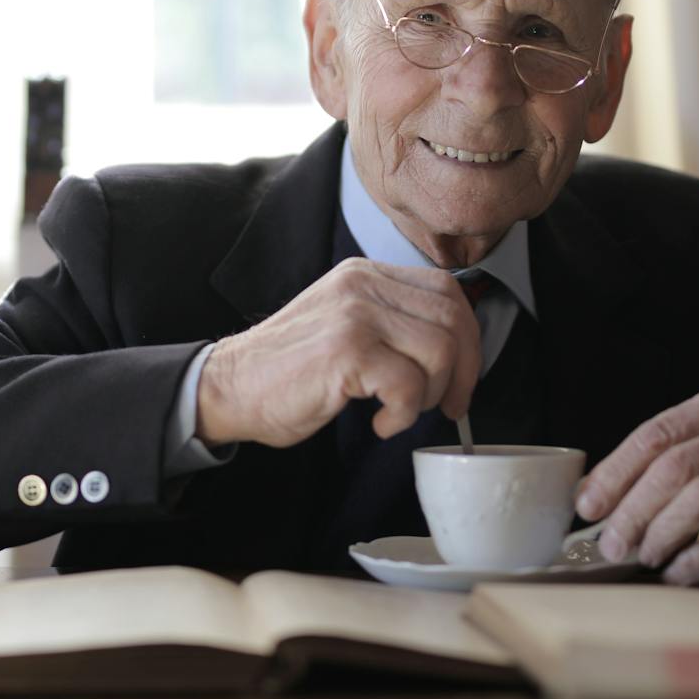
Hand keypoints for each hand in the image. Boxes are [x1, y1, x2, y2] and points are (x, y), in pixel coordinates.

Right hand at [197, 258, 481, 447]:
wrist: (230, 387)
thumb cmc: (288, 371)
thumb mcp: (346, 326)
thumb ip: (391, 323)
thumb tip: (455, 349)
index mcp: (366, 275)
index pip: (447, 291)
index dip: (469, 338)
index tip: (461, 378)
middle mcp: (363, 285)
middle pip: (453, 318)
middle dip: (464, 372)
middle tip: (447, 406)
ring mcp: (354, 315)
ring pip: (439, 351)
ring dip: (430, 395)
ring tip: (400, 412)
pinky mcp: (347, 351)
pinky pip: (409, 385)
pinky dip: (404, 416)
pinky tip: (381, 423)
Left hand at [572, 385, 698, 584]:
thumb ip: (658, 464)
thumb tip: (590, 498)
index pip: (655, 434)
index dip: (614, 473)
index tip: (587, 507)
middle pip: (674, 467)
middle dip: (633, 511)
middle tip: (611, 545)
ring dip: (663, 533)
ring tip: (645, 556)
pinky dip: (694, 560)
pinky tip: (676, 572)